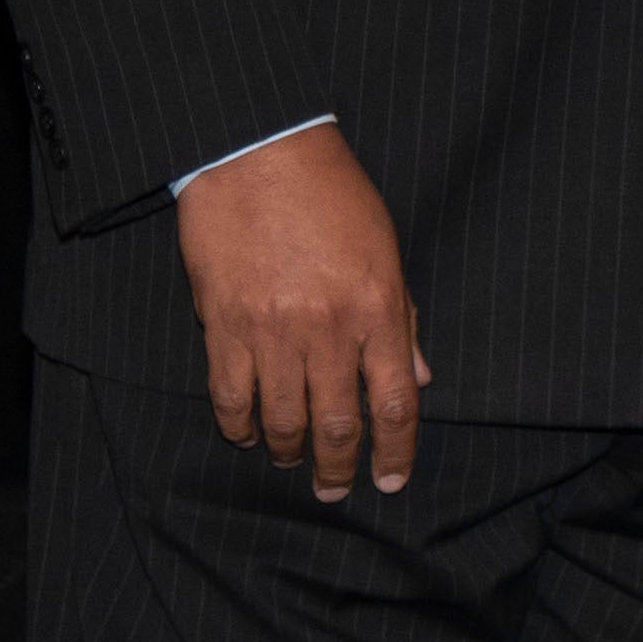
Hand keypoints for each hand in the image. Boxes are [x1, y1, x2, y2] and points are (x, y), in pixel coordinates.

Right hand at [175, 123, 428, 501]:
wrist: (258, 151)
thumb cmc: (330, 192)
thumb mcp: (385, 247)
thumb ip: (402, 318)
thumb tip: (418, 378)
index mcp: (377, 309)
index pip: (396, 403)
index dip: (396, 452)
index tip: (392, 480)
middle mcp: (328, 330)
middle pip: (339, 425)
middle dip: (340, 469)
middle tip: (336, 490)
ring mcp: (273, 331)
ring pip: (284, 421)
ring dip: (290, 453)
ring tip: (293, 461)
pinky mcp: (225, 326)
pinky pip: (231, 398)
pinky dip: (240, 427)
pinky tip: (247, 434)